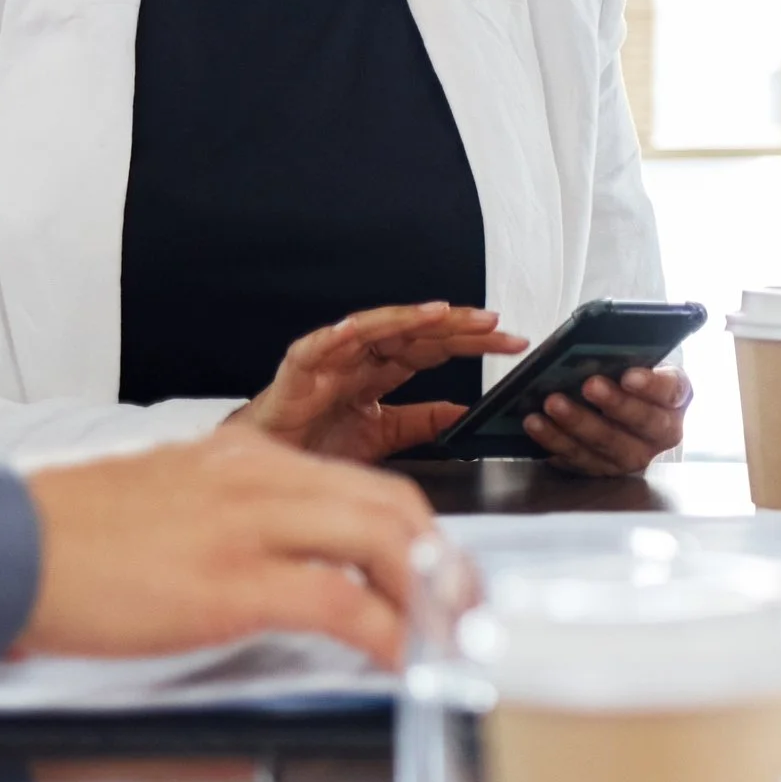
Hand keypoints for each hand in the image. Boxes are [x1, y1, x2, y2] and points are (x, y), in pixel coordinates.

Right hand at [20, 428, 435, 668]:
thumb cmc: (68, 534)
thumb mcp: (169, 498)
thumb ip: (231, 515)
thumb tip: (278, 557)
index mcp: (248, 456)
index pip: (366, 483)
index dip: (418, 534)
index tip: (438, 576)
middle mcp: (261, 476)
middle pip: (394, 506)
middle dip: (446, 563)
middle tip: (465, 611)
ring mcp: (250, 526)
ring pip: (386, 541)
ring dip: (433, 595)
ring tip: (448, 638)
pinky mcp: (231, 583)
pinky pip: (341, 603)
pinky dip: (388, 633)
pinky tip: (401, 660)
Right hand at [233, 303, 526, 462]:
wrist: (268, 466)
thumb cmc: (316, 445)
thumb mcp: (385, 435)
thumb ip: (424, 422)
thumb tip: (468, 413)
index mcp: (380, 371)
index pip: (435, 347)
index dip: (473, 342)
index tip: (512, 342)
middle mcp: (360, 358)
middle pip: (415, 332)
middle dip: (457, 327)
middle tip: (496, 326)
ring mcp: (331, 359)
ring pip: (376, 328)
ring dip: (411, 319)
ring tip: (445, 315)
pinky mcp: (299, 368)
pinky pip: (322, 345)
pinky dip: (343, 333)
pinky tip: (364, 326)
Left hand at [523, 367, 693, 476]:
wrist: (625, 406)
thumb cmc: (629, 376)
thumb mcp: (636, 361)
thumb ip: (626, 356)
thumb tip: (595, 349)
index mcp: (675, 397)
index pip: (670, 391)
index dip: (651, 385)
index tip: (629, 375)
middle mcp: (661, 432)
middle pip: (642, 423)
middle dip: (613, 404)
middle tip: (589, 385)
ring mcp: (633, 456)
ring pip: (606, 445)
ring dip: (576, 424)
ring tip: (551, 404)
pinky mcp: (604, 469)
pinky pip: (578, 460)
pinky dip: (555, 442)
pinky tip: (537, 425)